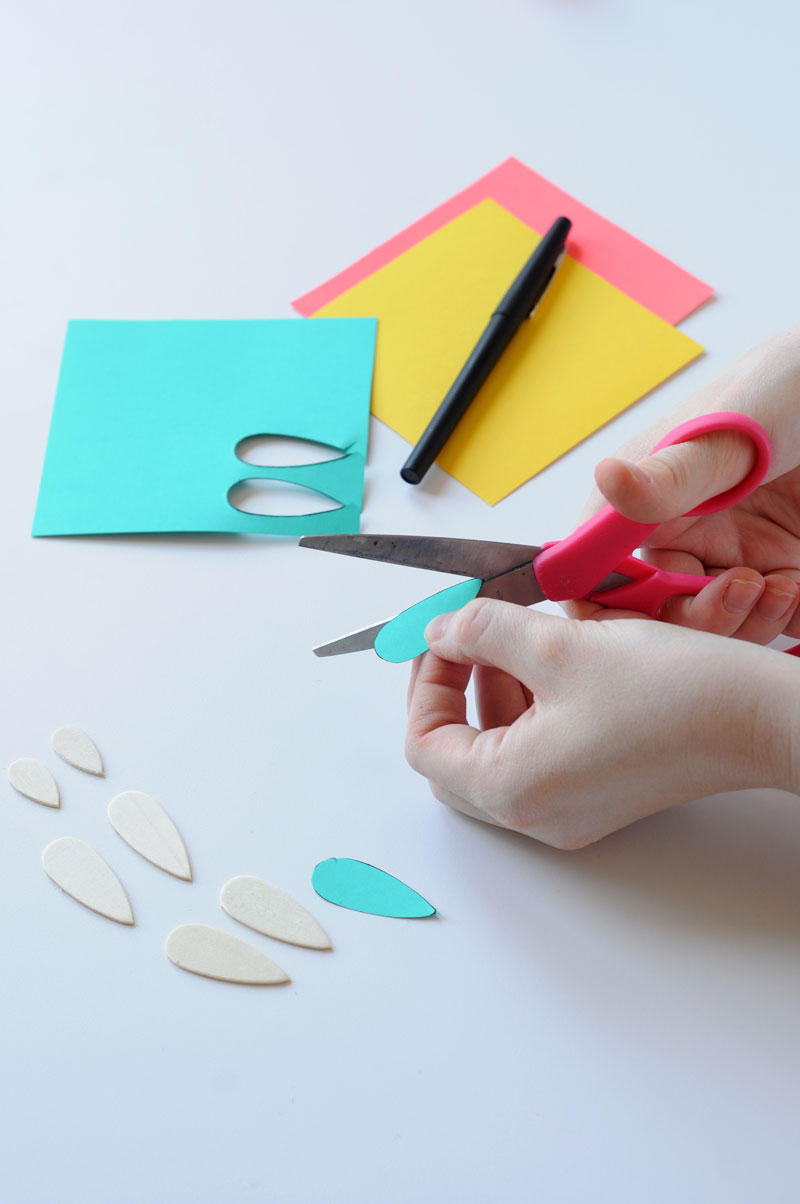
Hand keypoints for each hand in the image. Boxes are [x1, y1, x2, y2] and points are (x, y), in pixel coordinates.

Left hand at [405, 598, 793, 847]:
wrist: (761, 719)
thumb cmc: (673, 692)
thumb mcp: (558, 643)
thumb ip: (482, 631)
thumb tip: (440, 630)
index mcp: (513, 788)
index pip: (424, 743)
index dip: (425, 681)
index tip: (443, 636)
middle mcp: (536, 815)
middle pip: (453, 757)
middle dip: (453, 690)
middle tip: (465, 640)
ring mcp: (568, 812)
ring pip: (494, 756)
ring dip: (490, 697)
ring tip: (514, 642)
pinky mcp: (597, 797)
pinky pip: (535, 759)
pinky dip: (528, 712)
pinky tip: (551, 666)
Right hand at [565, 327, 799, 641]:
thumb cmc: (775, 394)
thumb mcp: (720, 438)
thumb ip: (666, 476)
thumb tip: (606, 477)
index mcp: (637, 506)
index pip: (594, 576)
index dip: (608, 610)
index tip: (647, 623)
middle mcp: (676, 537)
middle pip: (660, 615)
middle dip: (699, 620)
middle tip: (741, 588)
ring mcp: (726, 554)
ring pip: (718, 626)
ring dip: (748, 622)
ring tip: (782, 586)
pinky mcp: (772, 565)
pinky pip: (770, 618)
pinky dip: (786, 617)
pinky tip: (797, 586)